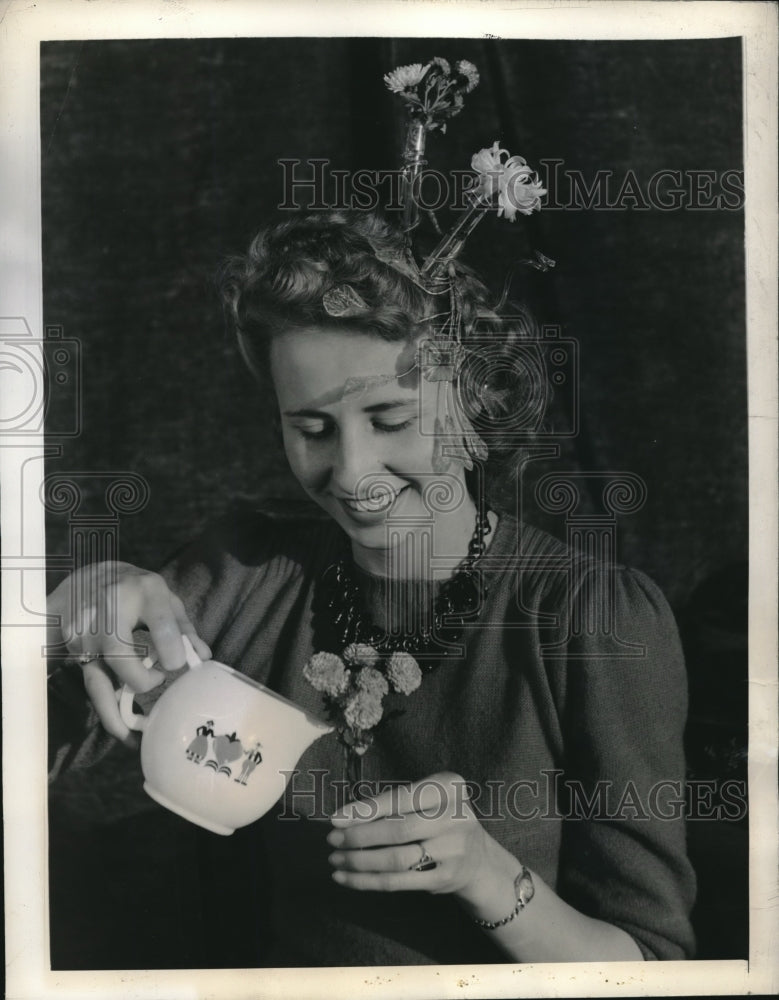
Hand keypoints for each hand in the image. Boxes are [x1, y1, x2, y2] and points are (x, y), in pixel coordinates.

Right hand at [47, 561, 210, 740]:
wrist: (84, 580)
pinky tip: (121, 729)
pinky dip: (106, 708)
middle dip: (138, 679)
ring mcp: (85, 633)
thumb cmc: (134, 589)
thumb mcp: (163, 597)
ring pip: (97, 677)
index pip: (158, 620)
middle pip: (117, 652)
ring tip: (132, 738)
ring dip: (114, 712)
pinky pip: (92, 684)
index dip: (170, 646)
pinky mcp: (74, 652)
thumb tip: (204, 658)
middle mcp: (108, 611)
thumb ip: (183, 627)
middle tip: (157, 683)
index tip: (177, 665)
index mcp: (142, 591)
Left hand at [326, 771, 500, 904]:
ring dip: (359, 862)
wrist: (477, 857)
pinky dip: (368, 882)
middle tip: (332, 840)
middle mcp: (456, 817)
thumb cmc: (438, 817)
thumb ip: (393, 804)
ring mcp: (454, 851)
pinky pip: (398, 882)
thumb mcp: (426, 799)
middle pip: (398, 830)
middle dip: (359, 837)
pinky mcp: (445, 879)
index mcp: (449, 787)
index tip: (336, 819)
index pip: (401, 798)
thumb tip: (344, 819)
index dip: (366, 809)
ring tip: (336, 860)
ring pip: (396, 860)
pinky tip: (347, 878)